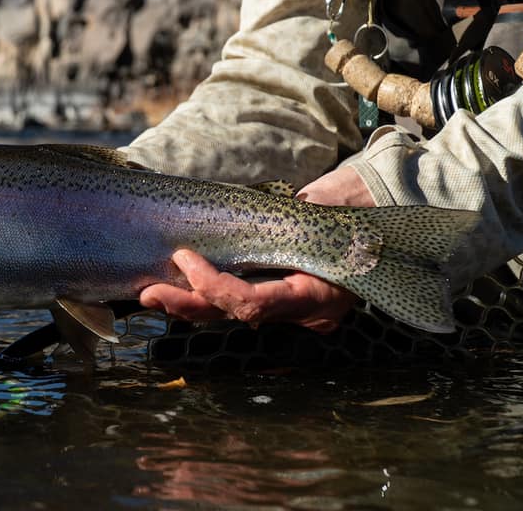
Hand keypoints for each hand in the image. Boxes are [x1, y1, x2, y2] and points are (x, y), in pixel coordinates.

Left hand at [139, 166, 372, 332]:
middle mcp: (304, 313)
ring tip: (151, 293)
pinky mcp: (279, 300)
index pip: (254, 303)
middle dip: (189, 304)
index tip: (185, 260)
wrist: (373, 212)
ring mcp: (292, 311)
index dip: (214, 286)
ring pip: (232, 315)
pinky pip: (238, 303)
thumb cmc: (346, 207)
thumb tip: (233, 221)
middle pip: (235, 316)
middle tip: (149, 293)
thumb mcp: (319, 213)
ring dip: (189, 303)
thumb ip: (282, 225)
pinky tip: (175, 288)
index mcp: (318, 296)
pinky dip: (206, 296)